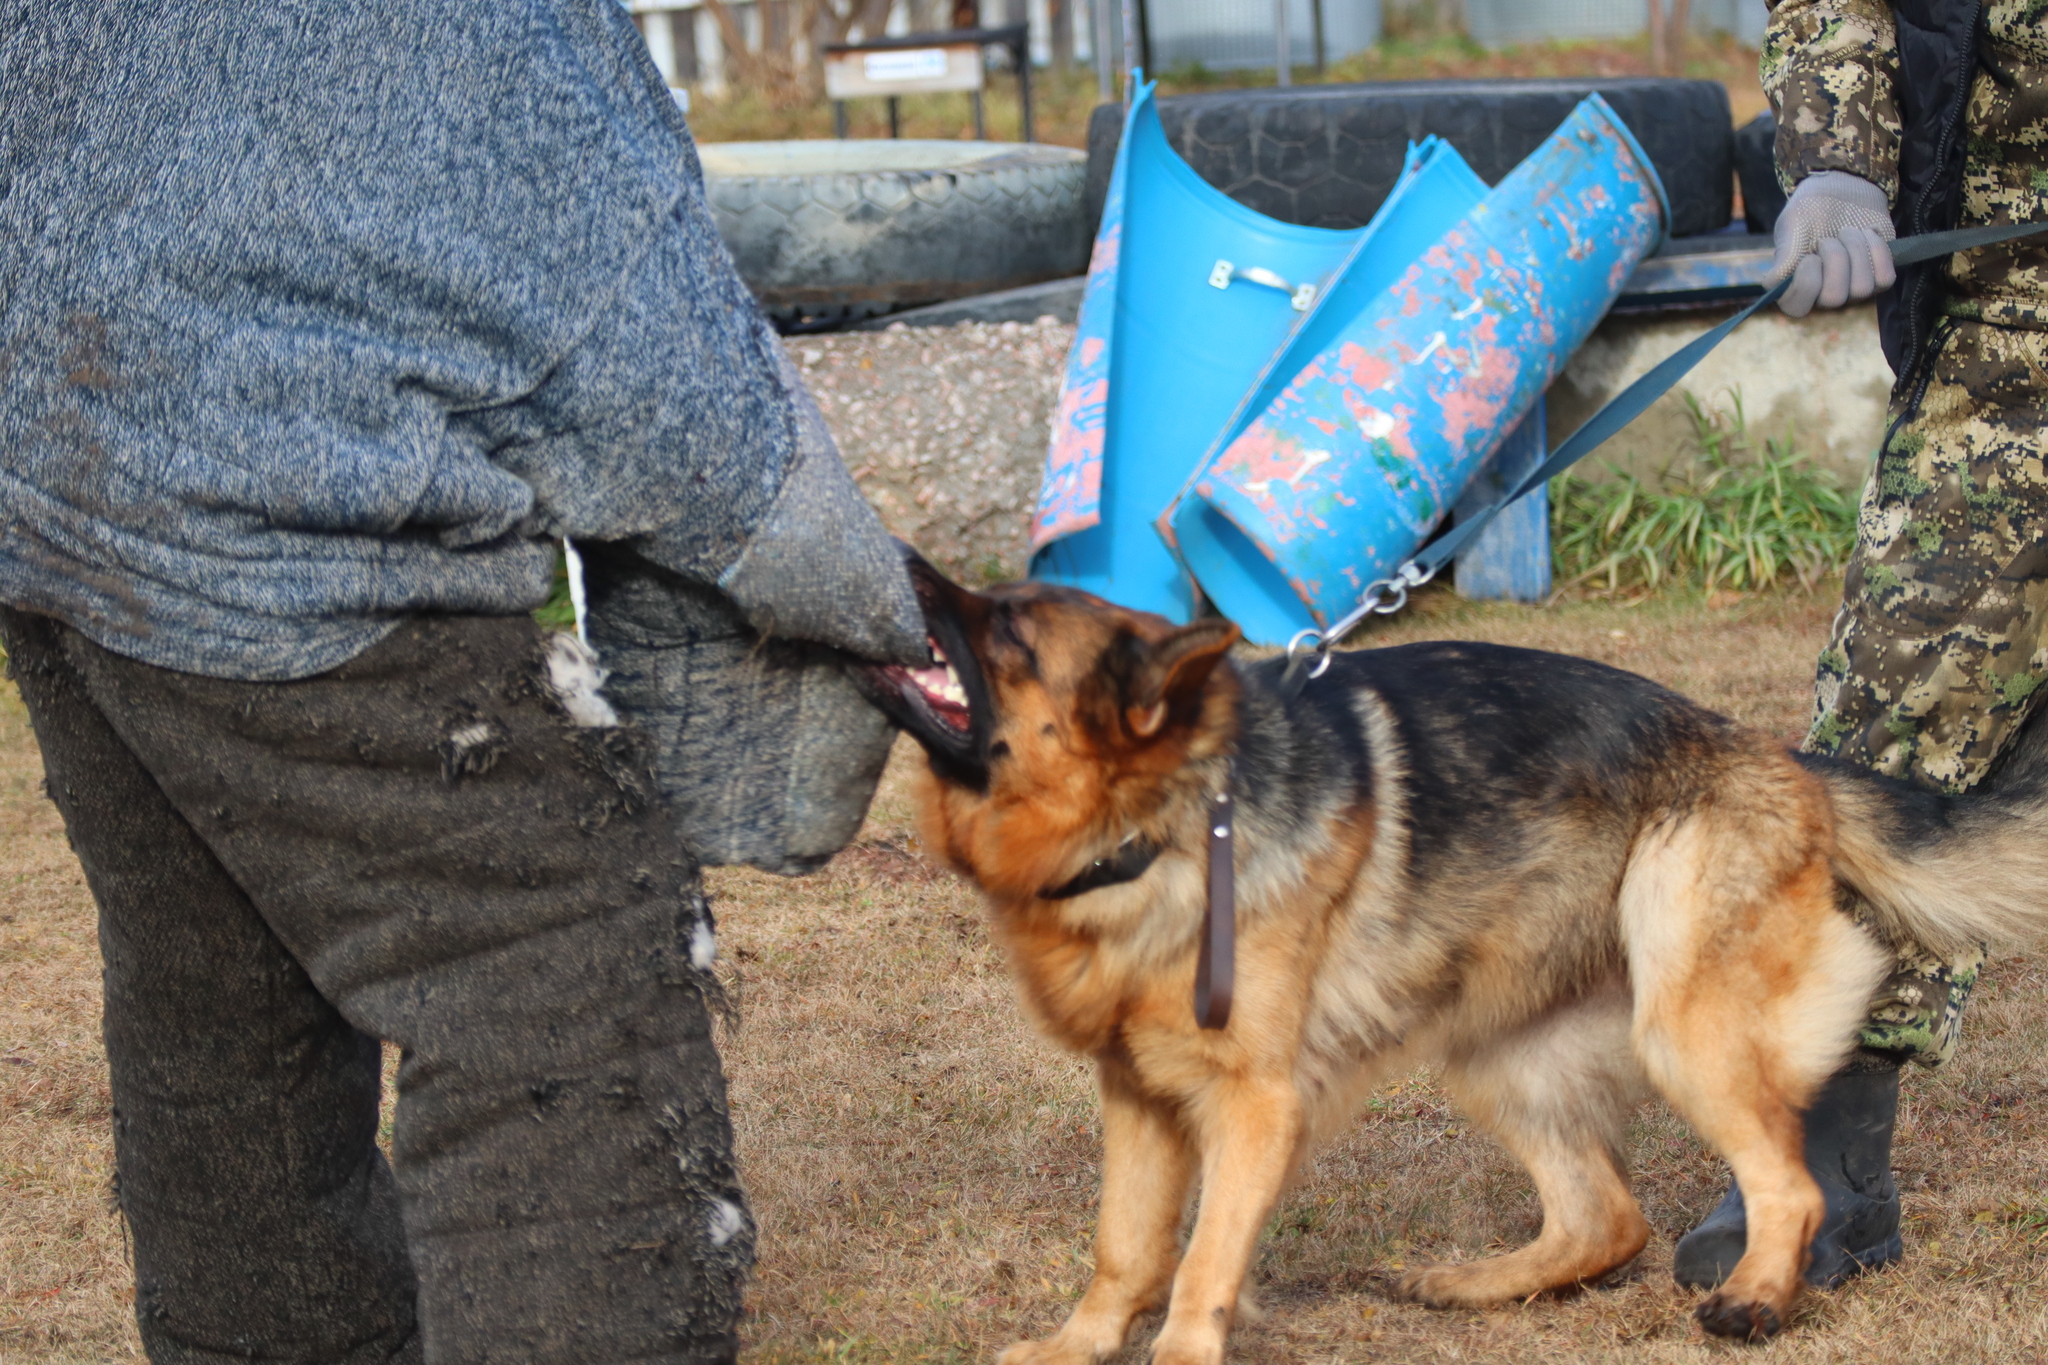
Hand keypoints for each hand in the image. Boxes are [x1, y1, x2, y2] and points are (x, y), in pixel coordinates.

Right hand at [1765, 171, 1896, 317]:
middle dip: (1835, 260)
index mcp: (1794, 287)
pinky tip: (1867, 234)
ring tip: (1847, 231)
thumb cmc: (1810, 210)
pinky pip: (1885, 278)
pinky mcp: (1878, 277)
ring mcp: (1852, 290)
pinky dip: (1877, 251)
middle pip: (1833, 298)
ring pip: (1861, 288)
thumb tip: (1773, 283)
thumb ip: (1784, 254)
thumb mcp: (1791, 226)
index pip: (1796, 308)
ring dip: (1856, 251)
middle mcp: (1822, 296)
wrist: (1842, 189)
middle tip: (1828, 238)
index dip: (1805, 282)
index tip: (1809, 255)